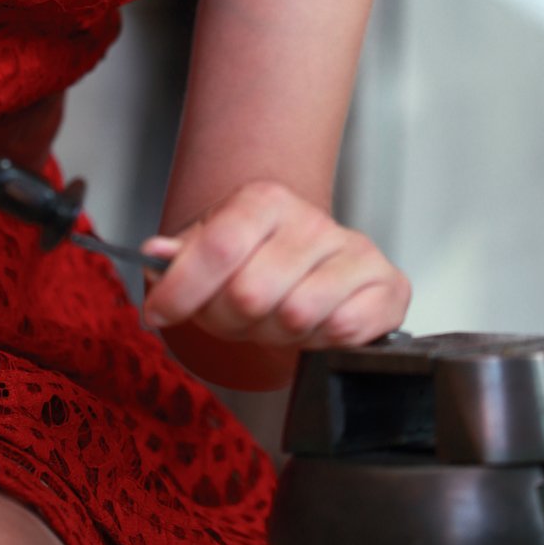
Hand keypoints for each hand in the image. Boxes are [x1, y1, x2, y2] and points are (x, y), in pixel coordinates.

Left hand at [141, 179, 409, 350]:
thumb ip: (181, 255)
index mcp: (265, 202)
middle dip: (231, 321)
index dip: (182, 289)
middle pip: (250, 293)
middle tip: (234, 317)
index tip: (159, 312)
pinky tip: (314, 325)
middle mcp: (312, 221)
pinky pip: (345, 330)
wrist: (319, 264)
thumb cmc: (261, 260)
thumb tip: (154, 254)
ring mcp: (354, 251)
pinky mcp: (388, 286)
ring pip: (297, 316)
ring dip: (277, 334)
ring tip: (276, 319)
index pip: (218, 247)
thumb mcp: (213, 249)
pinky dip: (321, 342)